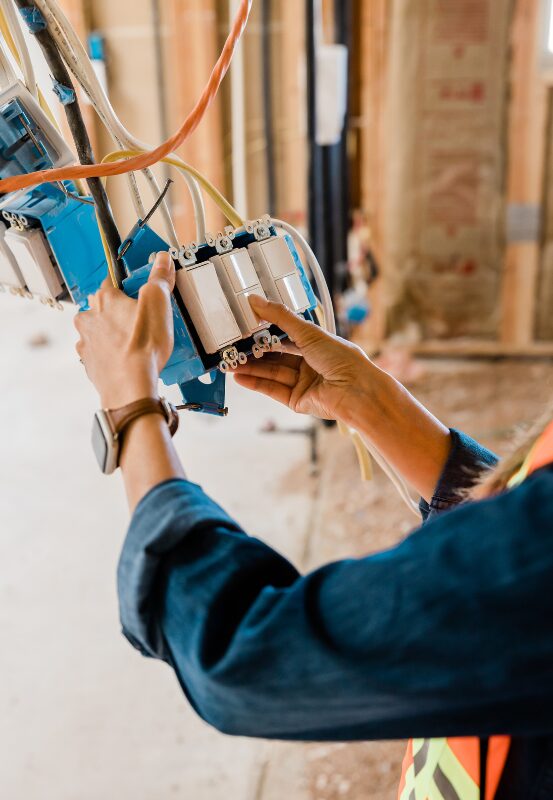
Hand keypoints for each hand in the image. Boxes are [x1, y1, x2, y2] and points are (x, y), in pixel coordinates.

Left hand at [74, 252, 174, 407]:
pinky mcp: (91, 364)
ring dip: (111, 333)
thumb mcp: (158, 303)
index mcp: (104, 300)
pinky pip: (99, 354)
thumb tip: (161, 260)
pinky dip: (110, 355)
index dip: (127, 287)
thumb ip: (159, 278)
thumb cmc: (141, 347)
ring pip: (97, 331)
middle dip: (117, 311)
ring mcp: (87, 343)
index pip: (111, 282)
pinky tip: (127, 358)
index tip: (139, 293)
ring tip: (136, 342)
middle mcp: (89, 319)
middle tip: (140, 320)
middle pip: (101, 307)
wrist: (130, 387)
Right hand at [234, 295, 375, 421]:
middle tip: (233, 347)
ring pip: (271, 373)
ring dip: (250, 368)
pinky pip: (272, 390)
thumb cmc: (342, 359)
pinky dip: (256, 383)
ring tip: (230, 362)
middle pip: (275, 357)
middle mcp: (309, 364)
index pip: (285, 336)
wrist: (355, 391)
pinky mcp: (297, 401)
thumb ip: (279, 317)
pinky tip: (239, 377)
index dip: (266, 331)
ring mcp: (303, 383)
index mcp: (316, 345)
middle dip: (254, 352)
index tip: (246, 326)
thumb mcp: (308, 332)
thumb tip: (255, 300)